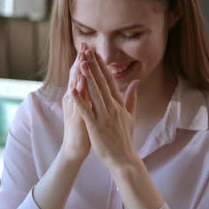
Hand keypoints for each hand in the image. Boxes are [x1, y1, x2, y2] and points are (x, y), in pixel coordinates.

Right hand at [60, 43, 90, 160]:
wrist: (75, 147)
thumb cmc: (84, 128)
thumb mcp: (90, 108)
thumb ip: (94, 95)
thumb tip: (99, 83)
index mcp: (78, 96)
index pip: (82, 74)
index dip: (86, 61)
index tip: (90, 47)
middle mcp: (73, 98)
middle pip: (76, 76)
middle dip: (81, 60)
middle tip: (84, 45)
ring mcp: (72, 107)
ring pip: (75, 86)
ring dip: (78, 73)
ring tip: (82, 58)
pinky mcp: (75, 116)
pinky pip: (77, 103)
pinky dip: (78, 93)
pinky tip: (79, 84)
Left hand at [71, 49, 139, 168]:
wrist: (124, 159)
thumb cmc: (125, 137)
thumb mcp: (130, 115)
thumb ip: (132, 97)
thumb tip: (135, 82)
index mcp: (118, 104)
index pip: (109, 81)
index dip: (102, 67)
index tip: (95, 53)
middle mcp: (112, 107)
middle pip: (102, 83)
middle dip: (94, 66)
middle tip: (87, 50)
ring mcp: (104, 116)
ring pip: (95, 93)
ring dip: (88, 78)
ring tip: (82, 63)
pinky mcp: (96, 126)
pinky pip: (86, 111)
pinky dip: (79, 100)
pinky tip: (72, 90)